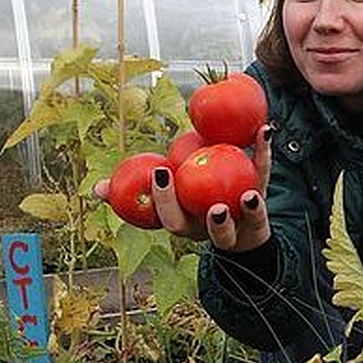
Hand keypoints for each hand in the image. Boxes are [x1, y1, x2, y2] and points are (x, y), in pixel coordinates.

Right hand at [92, 125, 272, 251]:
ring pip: (242, 224)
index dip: (162, 200)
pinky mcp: (261, 210)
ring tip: (247, 196)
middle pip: (202, 229)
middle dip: (203, 219)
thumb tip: (97, 190)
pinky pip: (264, 180)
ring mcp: (238, 225)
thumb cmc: (190, 201)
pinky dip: (264, 155)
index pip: (169, 219)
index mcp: (185, 224)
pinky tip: (265, 131)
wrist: (238, 224)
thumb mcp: (164, 194)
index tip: (160, 172)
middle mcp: (210, 230)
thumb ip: (132, 189)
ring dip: (246, 210)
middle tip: (204, 200)